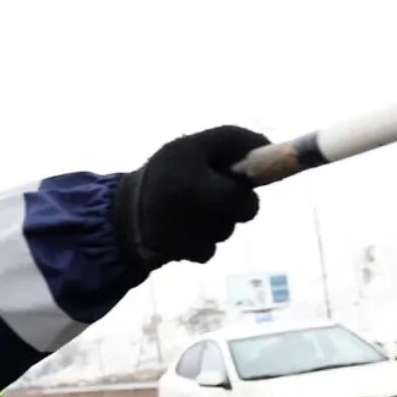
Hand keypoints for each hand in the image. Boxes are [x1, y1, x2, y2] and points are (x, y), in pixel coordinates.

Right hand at [112, 126, 266, 267]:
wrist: (124, 208)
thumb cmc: (171, 170)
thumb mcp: (196, 145)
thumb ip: (235, 141)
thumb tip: (271, 148)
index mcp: (190, 179)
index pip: (238, 199)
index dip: (247, 197)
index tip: (243, 189)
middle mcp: (181, 209)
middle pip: (238, 216)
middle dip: (237, 207)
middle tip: (218, 192)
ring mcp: (175, 235)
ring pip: (223, 232)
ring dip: (217, 221)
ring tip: (192, 206)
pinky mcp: (170, 254)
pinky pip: (207, 251)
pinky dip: (201, 241)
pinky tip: (183, 227)